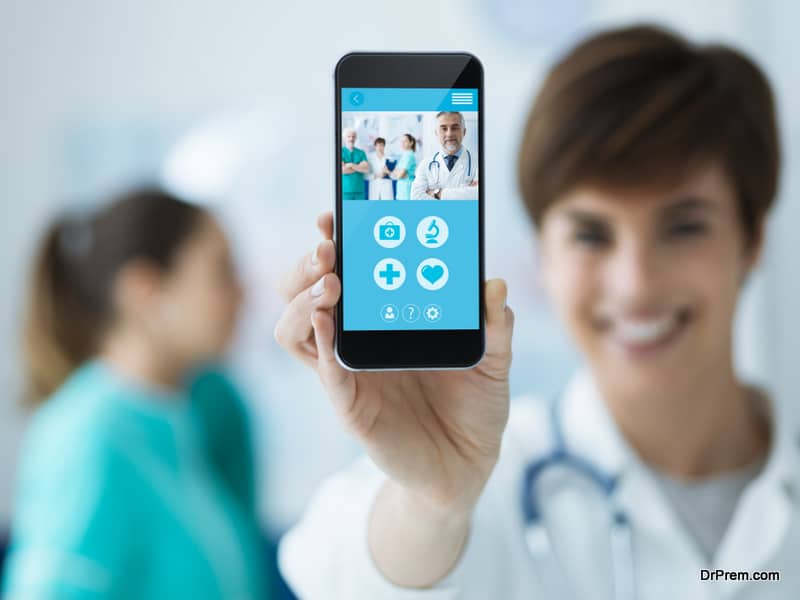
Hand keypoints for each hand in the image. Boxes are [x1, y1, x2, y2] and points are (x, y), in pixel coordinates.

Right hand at [274, 212, 513, 513]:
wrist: (470, 462)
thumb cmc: (474, 402)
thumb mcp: (494, 356)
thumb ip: (494, 323)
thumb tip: (493, 283)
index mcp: (384, 318)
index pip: (342, 272)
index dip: (332, 242)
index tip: (334, 215)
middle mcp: (357, 340)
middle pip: (303, 294)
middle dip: (305, 266)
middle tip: (327, 248)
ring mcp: (348, 372)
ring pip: (295, 330)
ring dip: (302, 299)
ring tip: (331, 281)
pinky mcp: (351, 405)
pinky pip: (326, 373)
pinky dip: (320, 344)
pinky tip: (327, 319)